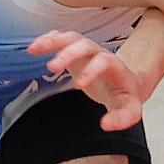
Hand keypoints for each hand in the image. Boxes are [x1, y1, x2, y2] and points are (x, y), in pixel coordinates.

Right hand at [28, 30, 144, 130]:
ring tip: (34, 49)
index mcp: (115, 67)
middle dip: (69, 53)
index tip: (78, 84)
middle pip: (86, 45)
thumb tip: (106, 125)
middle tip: (52, 68)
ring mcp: (87, 51)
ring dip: (53, 42)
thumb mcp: (130, 107)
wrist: (128, 79)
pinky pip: (62, 39)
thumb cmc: (125, 93)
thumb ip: (122, 117)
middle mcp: (100, 54)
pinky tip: (35, 48)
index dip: (92, 70)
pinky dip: (48, 40)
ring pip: (71, 38)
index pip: (105, 61)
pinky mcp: (76, 51)